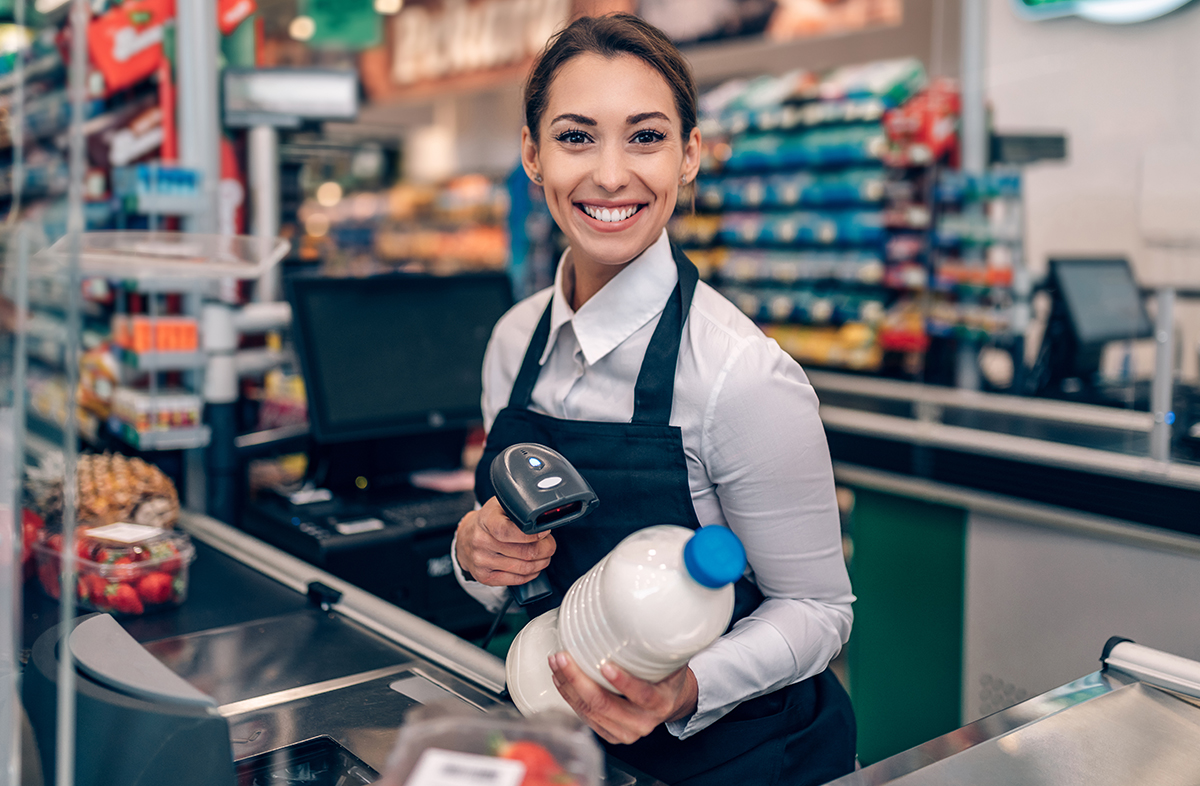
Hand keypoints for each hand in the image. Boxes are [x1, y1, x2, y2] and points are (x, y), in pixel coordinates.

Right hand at [455, 496, 555, 585]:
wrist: (466, 537)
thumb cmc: (489, 520)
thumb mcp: (500, 505)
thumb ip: (519, 508)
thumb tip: (544, 517)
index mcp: (486, 520)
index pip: (509, 531)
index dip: (532, 534)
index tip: (545, 532)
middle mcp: (481, 541)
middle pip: (524, 552)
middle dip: (545, 549)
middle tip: (550, 545)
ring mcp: (481, 561)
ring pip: (524, 568)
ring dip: (541, 563)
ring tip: (544, 555)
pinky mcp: (485, 577)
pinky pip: (516, 580)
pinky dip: (531, 574)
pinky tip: (534, 567)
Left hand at [548, 652, 698, 744]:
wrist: (670, 701)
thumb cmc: (668, 676)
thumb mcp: (671, 660)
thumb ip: (658, 644)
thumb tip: (646, 614)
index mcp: (661, 702)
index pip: (642, 695)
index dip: (623, 682)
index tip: (605, 665)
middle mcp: (643, 722)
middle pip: (605, 705)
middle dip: (578, 680)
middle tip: (563, 657)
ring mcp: (625, 732)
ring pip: (590, 711)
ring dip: (568, 686)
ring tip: (556, 663)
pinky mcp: (610, 734)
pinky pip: (585, 717)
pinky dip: (570, 698)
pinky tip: (560, 681)